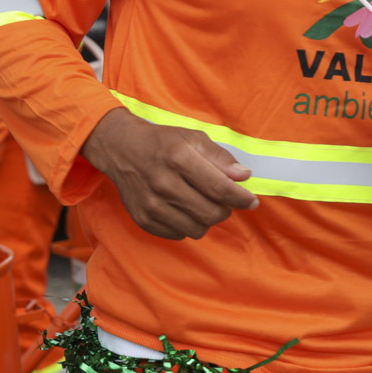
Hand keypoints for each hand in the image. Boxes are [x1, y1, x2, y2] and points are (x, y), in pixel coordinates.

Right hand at [82, 108, 256, 239]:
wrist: (120, 148)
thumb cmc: (162, 142)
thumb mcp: (193, 138)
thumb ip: (220, 158)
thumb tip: (243, 177)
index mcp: (179, 158)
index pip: (221, 189)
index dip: (241, 199)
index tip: (251, 201)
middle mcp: (163, 183)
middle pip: (211, 214)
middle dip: (225, 210)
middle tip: (223, 201)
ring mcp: (151, 204)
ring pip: (196, 229)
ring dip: (206, 220)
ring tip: (201, 204)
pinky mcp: (142, 218)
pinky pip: (178, 234)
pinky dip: (187, 225)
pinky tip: (182, 209)